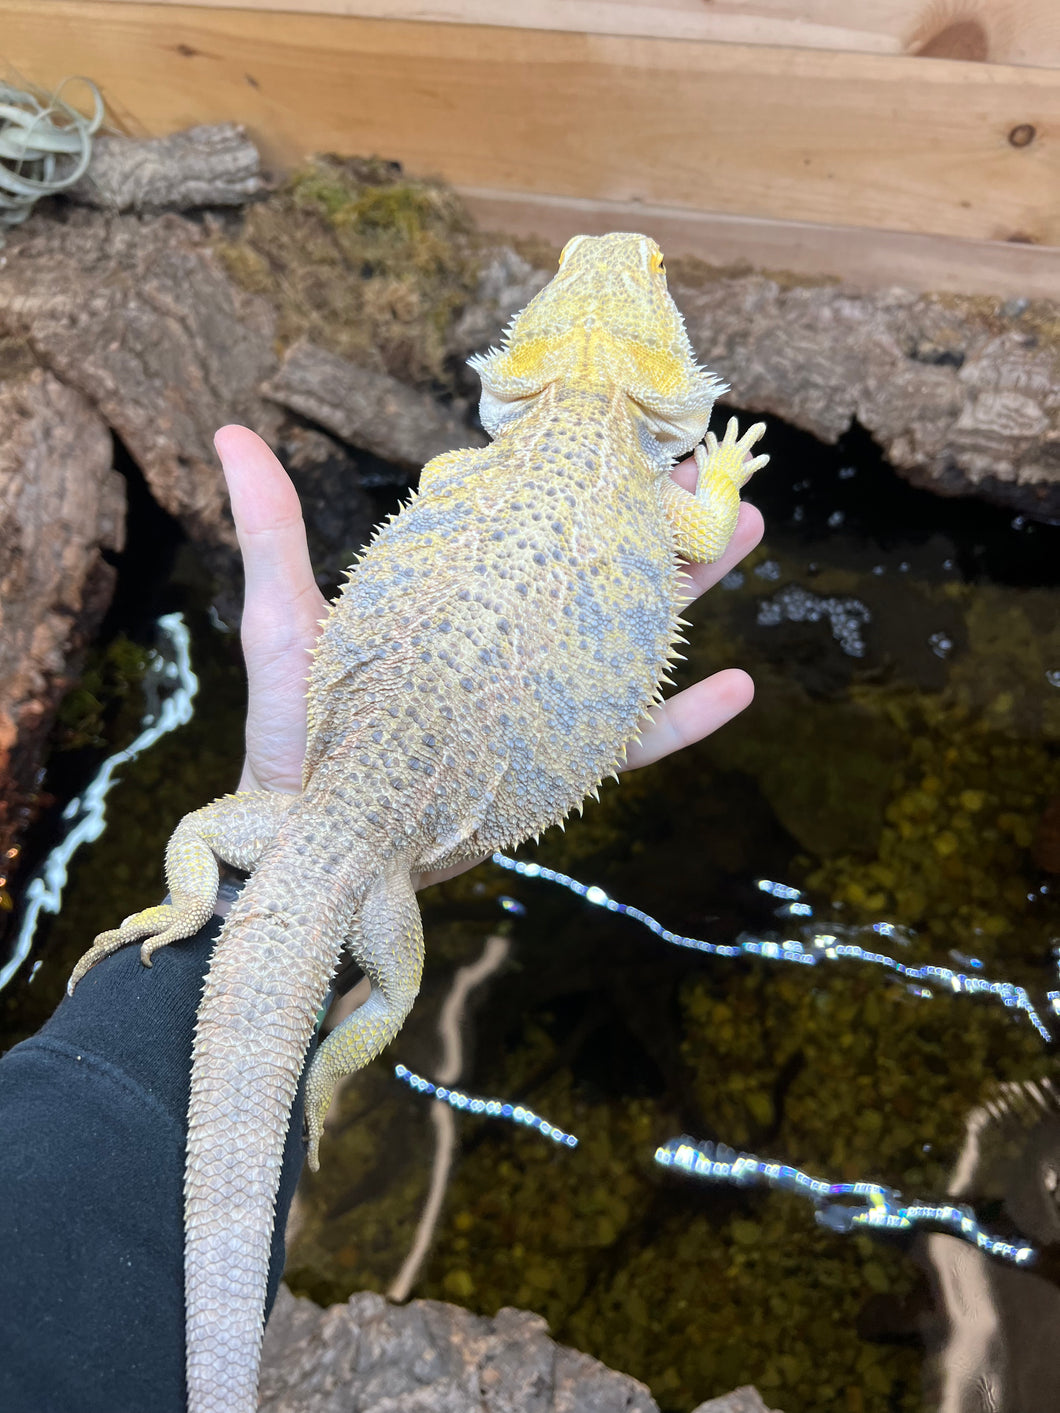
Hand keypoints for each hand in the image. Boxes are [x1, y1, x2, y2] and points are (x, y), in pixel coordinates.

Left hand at [215, 425, 763, 882]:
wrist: (313, 840)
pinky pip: (632, 741)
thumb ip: (274, 533)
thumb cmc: (296, 729)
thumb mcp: (287, 622)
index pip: (533, 523)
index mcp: (463, 598)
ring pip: (633, 636)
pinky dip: (686, 721)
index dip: (581, 475)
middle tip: (707, 465)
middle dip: (658, 514)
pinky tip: (740, 686)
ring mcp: (540, 702)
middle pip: (601, 567)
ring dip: (692, 587)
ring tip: (743, 532)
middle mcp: (512, 642)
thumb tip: (229, 427)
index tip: (621, 426)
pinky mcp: (554, 766)